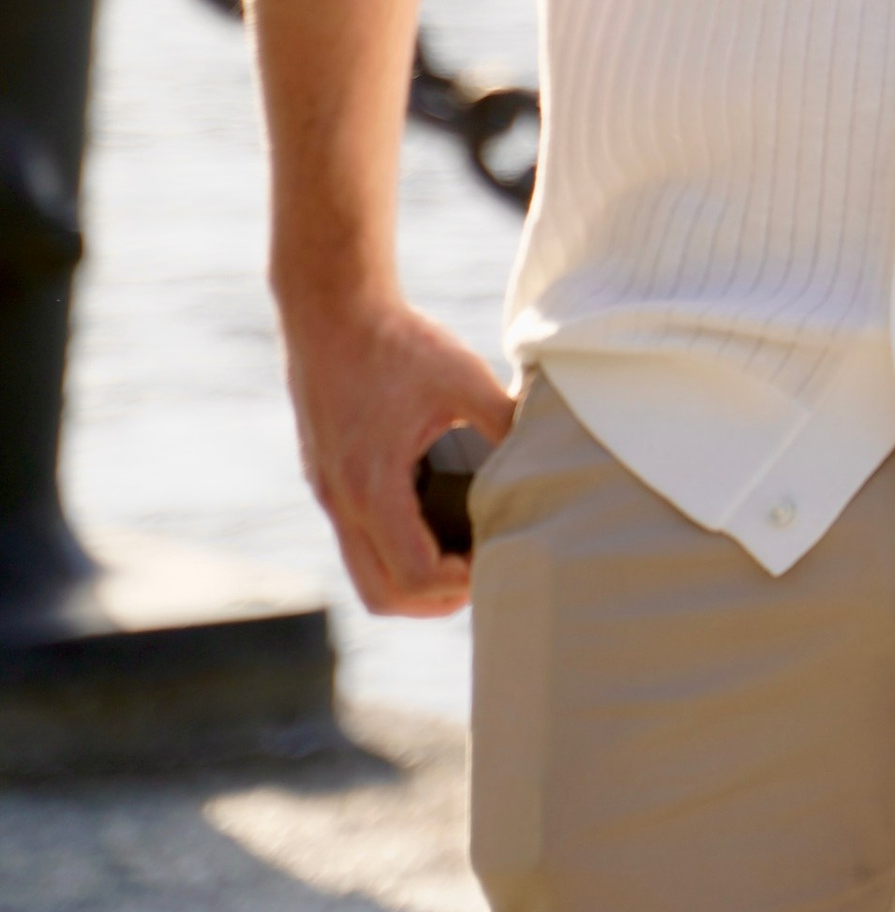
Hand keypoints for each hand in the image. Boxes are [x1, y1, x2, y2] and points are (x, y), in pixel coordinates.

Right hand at [277, 289, 514, 618]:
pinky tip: (430, 521)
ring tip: (460, 557)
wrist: (330, 308)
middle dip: (434, 602)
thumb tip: (550, 451)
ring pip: (363, 574)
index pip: (414, 577)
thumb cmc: (397, 341)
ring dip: (410, 582)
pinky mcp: (326, 480)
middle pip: (380, 596)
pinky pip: (356, 541)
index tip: (495, 559)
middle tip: (480, 575)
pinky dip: (391, 551)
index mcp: (374, 486)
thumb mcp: (463, 376)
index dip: (460, 585)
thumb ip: (505, 420)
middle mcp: (342, 501)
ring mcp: (328, 494)